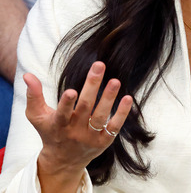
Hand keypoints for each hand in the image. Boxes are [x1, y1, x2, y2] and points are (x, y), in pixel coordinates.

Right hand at [24, 61, 132, 190]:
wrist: (63, 160)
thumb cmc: (50, 131)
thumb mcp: (37, 116)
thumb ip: (33, 96)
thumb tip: (27, 75)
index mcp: (58, 124)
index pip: (62, 113)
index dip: (67, 103)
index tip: (71, 91)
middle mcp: (74, 131)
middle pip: (85, 107)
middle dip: (92, 86)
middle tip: (99, 65)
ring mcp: (90, 137)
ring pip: (101, 117)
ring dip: (108, 98)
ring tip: (115, 81)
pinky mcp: (104, 141)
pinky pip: (114, 127)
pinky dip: (121, 114)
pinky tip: (127, 98)